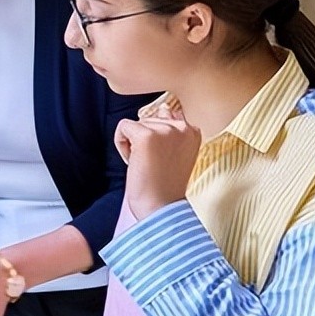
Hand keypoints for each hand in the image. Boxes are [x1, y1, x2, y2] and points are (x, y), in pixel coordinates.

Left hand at [113, 105, 200, 221]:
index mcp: (193, 131)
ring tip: (146, 165)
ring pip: (135, 123)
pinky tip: (134, 162)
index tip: (162, 160)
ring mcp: (165, 130)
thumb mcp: (176, 153)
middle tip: (153, 165)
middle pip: (148, 119)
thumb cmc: (164, 186)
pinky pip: (122, 127)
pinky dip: (121, 145)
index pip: (166, 115)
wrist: (160, 209)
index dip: (156, 138)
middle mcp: (183, 127)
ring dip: (133, 144)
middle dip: (144, 141)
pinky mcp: (147, 136)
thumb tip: (163, 107)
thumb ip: (171, 130)